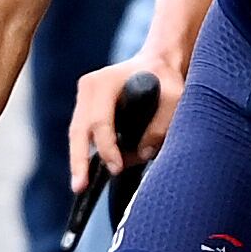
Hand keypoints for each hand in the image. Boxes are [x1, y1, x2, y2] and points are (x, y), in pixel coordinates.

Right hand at [71, 55, 178, 190]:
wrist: (157, 63)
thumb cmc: (167, 80)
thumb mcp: (174, 99)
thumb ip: (161, 125)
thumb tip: (142, 154)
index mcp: (106, 81)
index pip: (100, 121)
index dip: (107, 148)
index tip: (117, 168)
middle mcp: (89, 87)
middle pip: (78, 129)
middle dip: (79, 160)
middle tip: (80, 187)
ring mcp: (84, 96)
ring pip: (76, 133)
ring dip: (78, 159)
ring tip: (80, 185)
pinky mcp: (85, 105)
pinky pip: (81, 133)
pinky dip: (83, 151)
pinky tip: (84, 172)